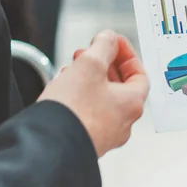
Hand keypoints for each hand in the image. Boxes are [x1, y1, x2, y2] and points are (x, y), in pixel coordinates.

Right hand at [39, 31, 148, 157]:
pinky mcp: (85, 140)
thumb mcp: (90, 65)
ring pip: (103, 100)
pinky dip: (80, 97)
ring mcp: (104, 135)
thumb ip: (103, 46)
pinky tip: (64, 89)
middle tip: (90, 52)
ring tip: (73, 68)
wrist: (47, 148)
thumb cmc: (73, 112)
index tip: (114, 42)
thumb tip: (109, 38)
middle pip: (120, 86)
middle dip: (104, 65)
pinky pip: (89, 114)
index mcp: (132, 104)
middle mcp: (123, 123)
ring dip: (90, 80)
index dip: (127, 55)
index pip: (140, 75)